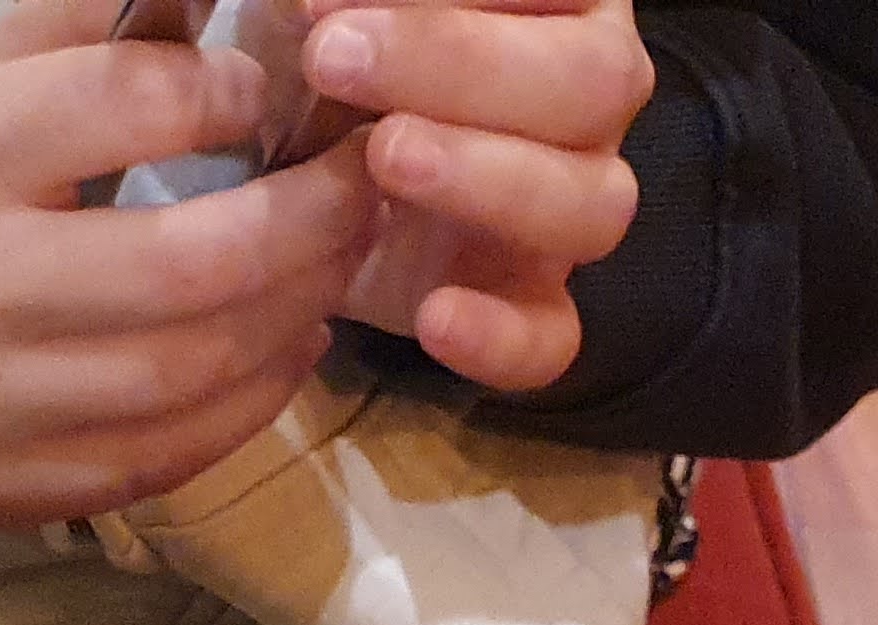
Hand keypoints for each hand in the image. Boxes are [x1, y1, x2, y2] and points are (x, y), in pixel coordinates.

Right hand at [0, 0, 379, 525]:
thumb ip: (89, 34)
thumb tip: (233, 1)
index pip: (138, 106)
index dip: (240, 92)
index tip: (278, 94)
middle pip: (195, 261)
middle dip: (316, 218)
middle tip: (367, 184)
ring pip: (196, 371)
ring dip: (298, 313)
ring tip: (333, 266)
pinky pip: (164, 457)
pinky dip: (247, 403)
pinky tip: (278, 347)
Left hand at [299, 0, 652, 390]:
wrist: (280, 159)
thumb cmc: (319, 46)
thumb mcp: (326, 5)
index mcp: (561, 5)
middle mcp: (585, 99)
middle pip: (597, 85)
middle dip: (463, 67)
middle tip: (333, 59)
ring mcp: (565, 206)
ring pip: (594, 205)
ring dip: (490, 181)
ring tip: (380, 159)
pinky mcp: (522, 302)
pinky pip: (552, 337)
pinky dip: (503, 338)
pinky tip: (433, 319)